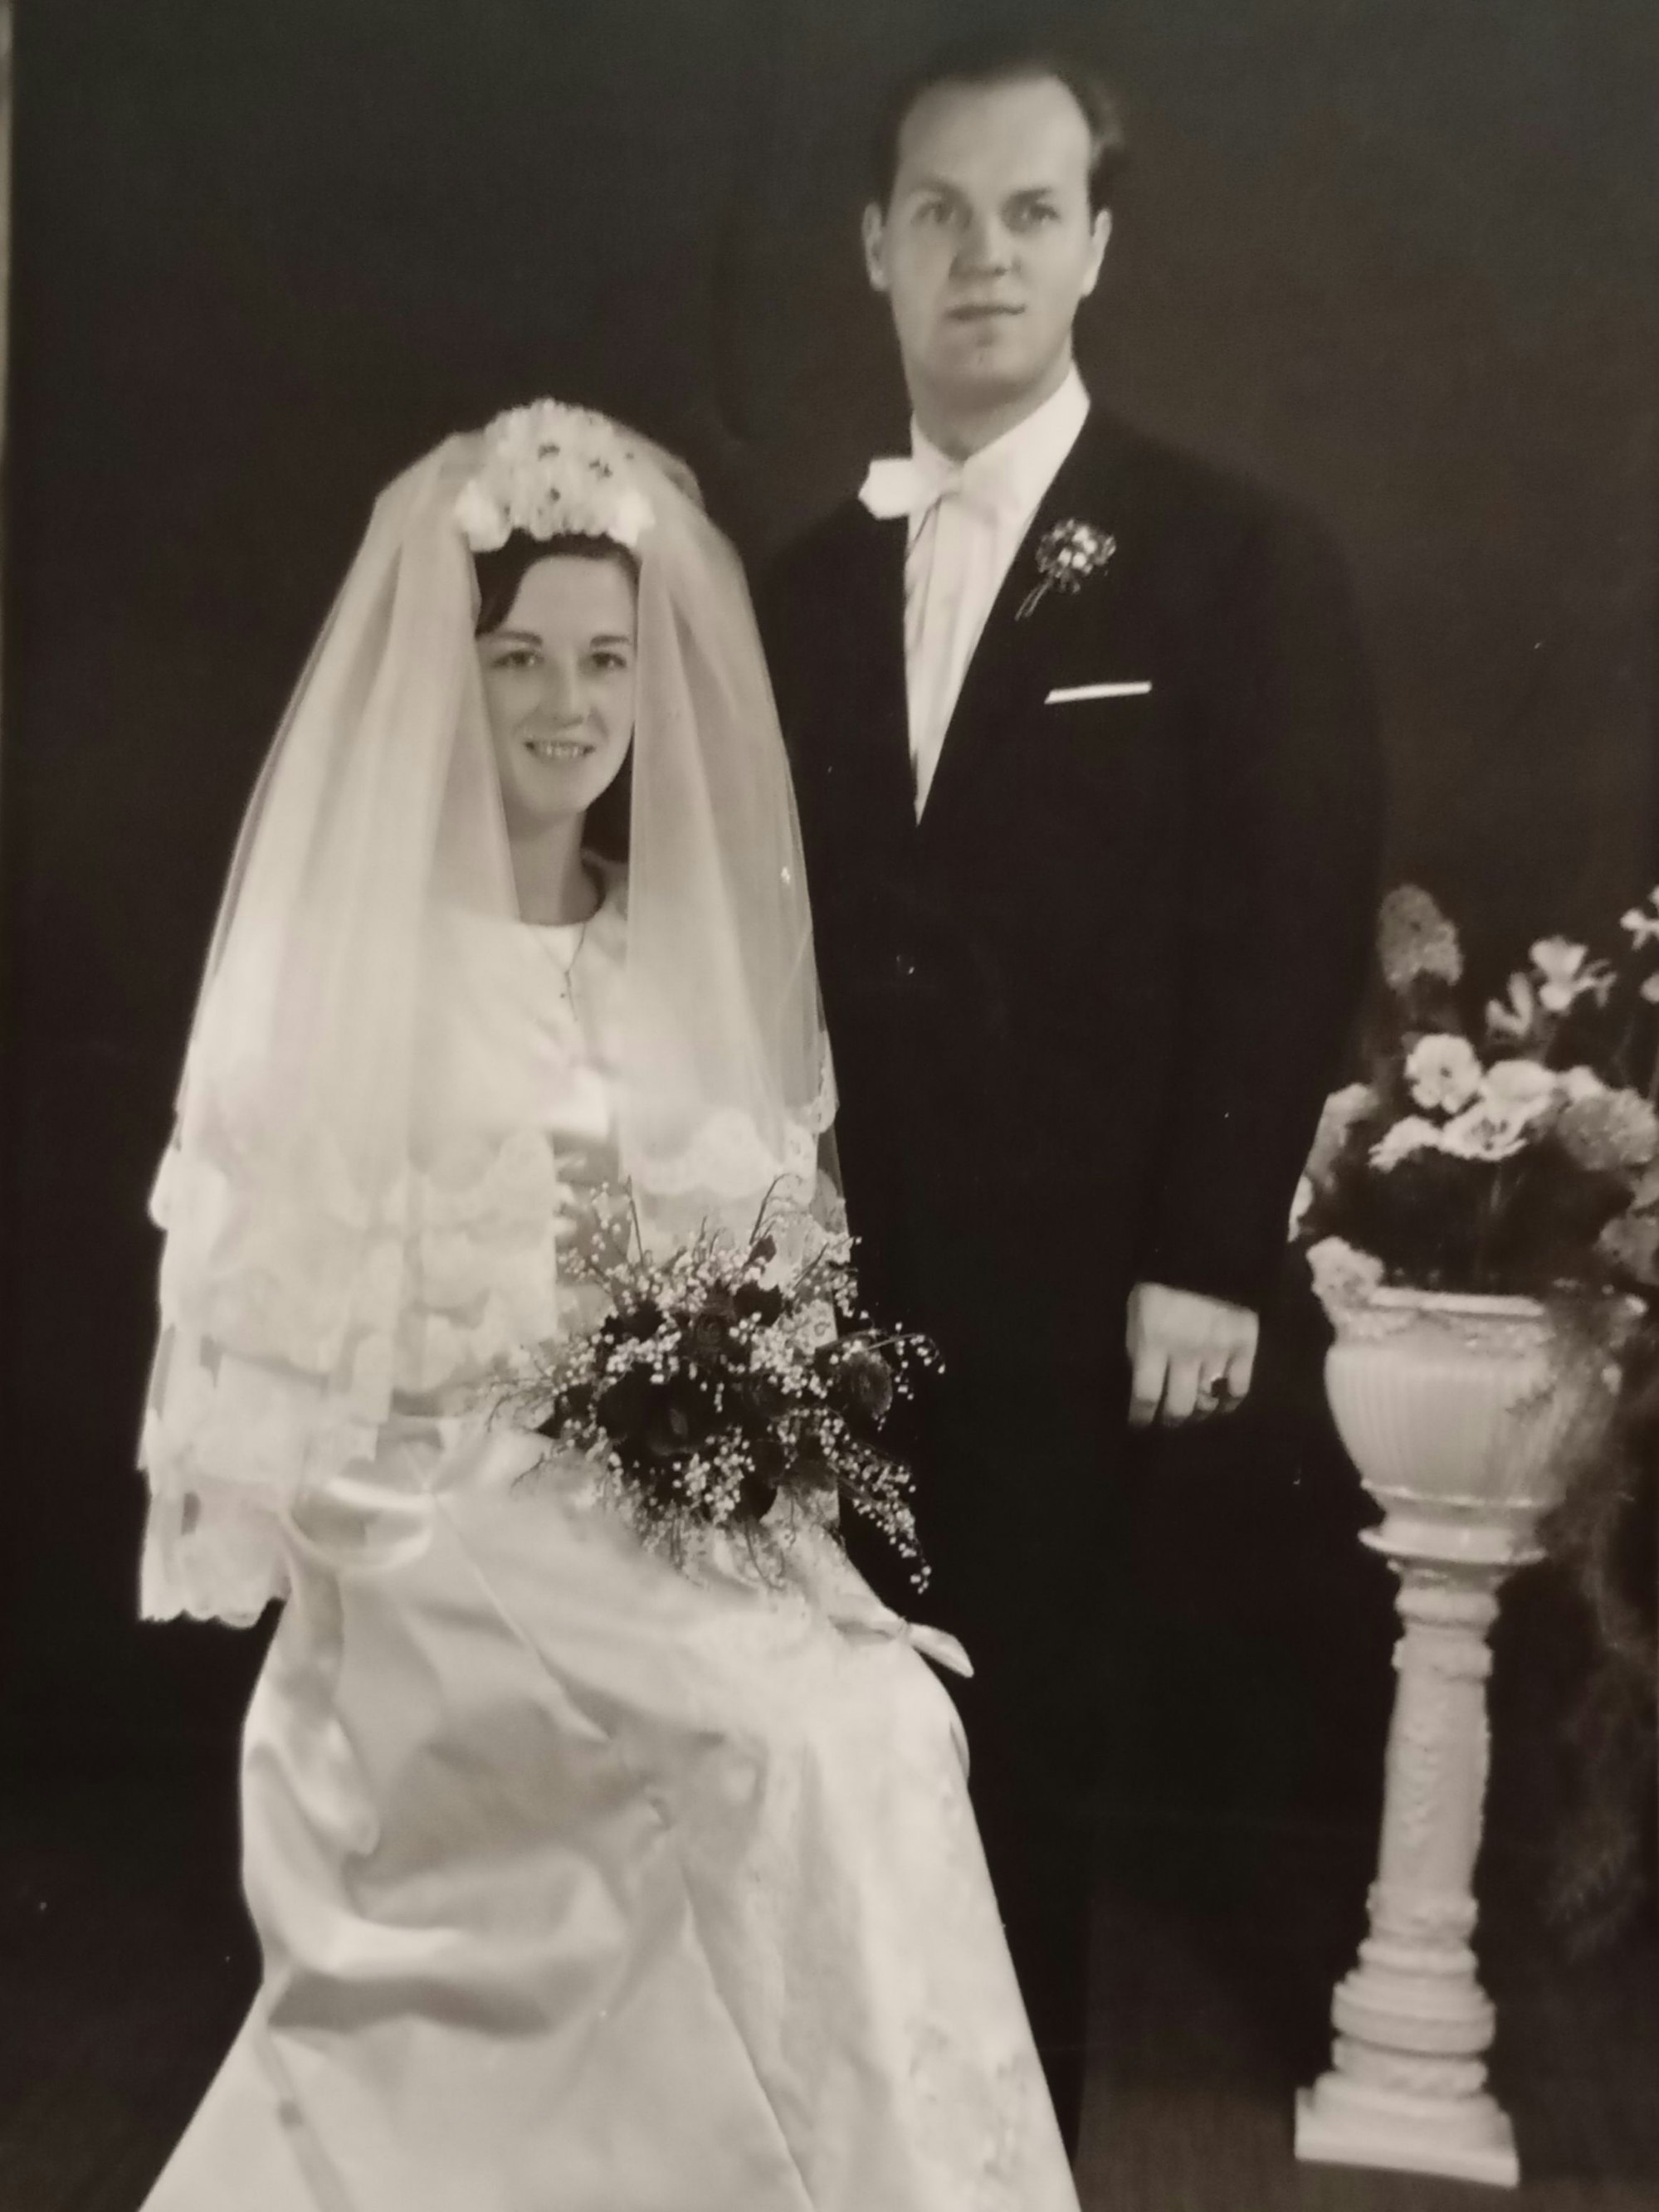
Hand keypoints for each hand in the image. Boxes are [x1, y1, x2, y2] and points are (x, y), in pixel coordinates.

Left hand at [1125, 1282, 1258, 1428]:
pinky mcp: (1245, 1348)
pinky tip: (1222, 1403)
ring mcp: (1218, 1353)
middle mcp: (1185, 1355)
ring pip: (1208, 1402)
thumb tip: (1142, 1380)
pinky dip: (1230, 1402)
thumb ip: (1139, 1348)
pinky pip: (1239, 1389)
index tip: (1139, 1424)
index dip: (1141, 1417)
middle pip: (1179, 1407)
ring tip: (1195, 1411)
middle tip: (1169, 1421)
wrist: (1208, 1252)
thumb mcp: (1136, 1312)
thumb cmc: (1161, 1283)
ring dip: (1199, 1412)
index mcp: (1153, 1343)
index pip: (1145, 1396)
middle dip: (1171, 1421)